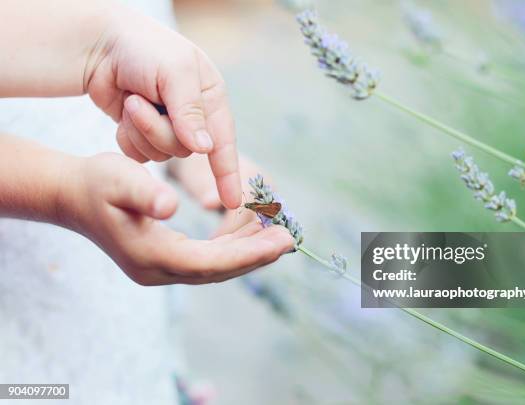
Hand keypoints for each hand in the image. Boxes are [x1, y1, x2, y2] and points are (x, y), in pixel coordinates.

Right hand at [58, 153, 293, 285]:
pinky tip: (248, 228)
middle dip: (256, 255)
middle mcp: (158, 270)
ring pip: (215, 266)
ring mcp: (160, 269)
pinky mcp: (164, 260)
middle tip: (289, 237)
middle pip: (218, 270)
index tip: (283, 242)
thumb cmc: (97, 183)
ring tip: (274, 228)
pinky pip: (206, 258)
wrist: (73, 195)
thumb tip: (171, 206)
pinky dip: (230, 245)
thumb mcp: (118, 179)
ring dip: (246, 250)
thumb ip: (144, 193)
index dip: (249, 254)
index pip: (211, 262)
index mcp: (152, 255)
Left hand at [85, 5, 240, 207]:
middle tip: (137, 101)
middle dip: (157, 130)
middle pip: (184, 150)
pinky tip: (123, 113)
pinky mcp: (143, 136)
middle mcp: (193, 117)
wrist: (99, 45)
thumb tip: (204, 149)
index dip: (228, 174)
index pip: (224, 142)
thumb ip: (190, 111)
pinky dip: (128, 137)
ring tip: (130, 100)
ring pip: (161, 155)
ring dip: (140, 129)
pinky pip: (139, 155)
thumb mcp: (175, 71)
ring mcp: (167, 128)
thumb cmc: (144, 48)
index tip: (232, 203)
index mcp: (211, 98)